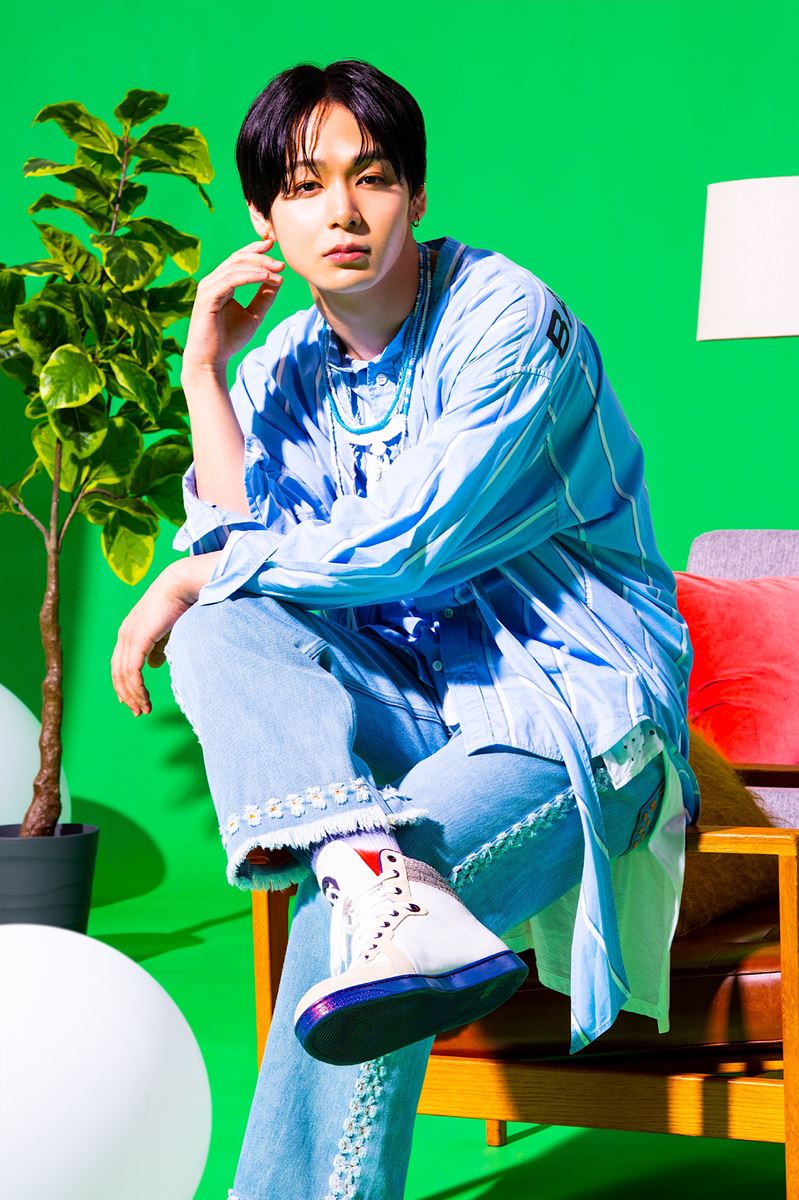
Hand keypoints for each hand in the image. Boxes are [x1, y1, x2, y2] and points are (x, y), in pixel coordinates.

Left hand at [110, 555, 218, 716]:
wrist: (179, 585)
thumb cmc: (177, 604)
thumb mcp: (165, 631)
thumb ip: (158, 648)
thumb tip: (154, 665)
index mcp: (129, 632)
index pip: (120, 664)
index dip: (124, 684)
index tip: (131, 701)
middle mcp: (124, 635)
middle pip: (117, 673)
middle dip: (127, 695)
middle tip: (137, 711)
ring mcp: (128, 637)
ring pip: (123, 675)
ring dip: (133, 695)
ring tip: (143, 709)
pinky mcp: (137, 640)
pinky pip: (132, 671)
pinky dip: (137, 688)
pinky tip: (144, 698)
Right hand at [181, 234, 285, 375]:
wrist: (211, 360)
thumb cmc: (229, 340)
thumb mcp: (254, 315)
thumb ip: (264, 297)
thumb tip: (279, 278)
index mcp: (221, 283)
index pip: (238, 259)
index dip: (255, 249)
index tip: (273, 245)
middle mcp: (212, 282)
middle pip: (238, 259)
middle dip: (261, 257)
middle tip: (281, 263)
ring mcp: (208, 288)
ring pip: (235, 267)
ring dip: (260, 267)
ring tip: (278, 272)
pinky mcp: (207, 297)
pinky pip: (230, 280)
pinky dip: (250, 276)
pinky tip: (265, 278)